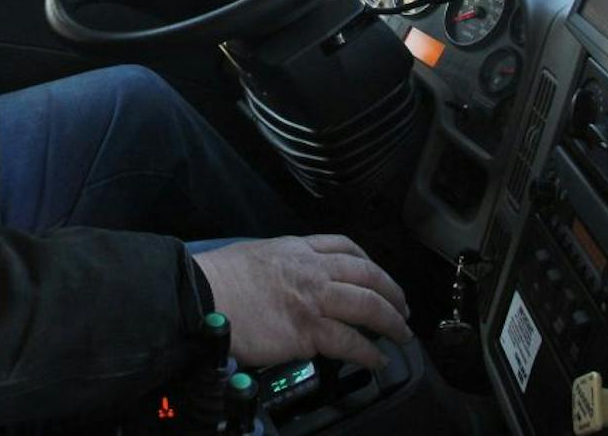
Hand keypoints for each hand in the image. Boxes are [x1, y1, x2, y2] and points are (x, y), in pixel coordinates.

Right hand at [192, 234, 411, 370]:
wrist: (204, 295)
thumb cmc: (219, 278)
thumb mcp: (256, 254)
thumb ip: (280, 265)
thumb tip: (288, 283)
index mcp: (297, 248)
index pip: (345, 247)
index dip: (369, 262)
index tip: (377, 275)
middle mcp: (312, 269)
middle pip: (367, 275)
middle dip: (392, 292)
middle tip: (402, 308)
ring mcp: (314, 299)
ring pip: (368, 305)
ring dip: (391, 322)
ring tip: (402, 335)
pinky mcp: (309, 330)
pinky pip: (350, 342)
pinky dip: (369, 353)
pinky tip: (377, 361)